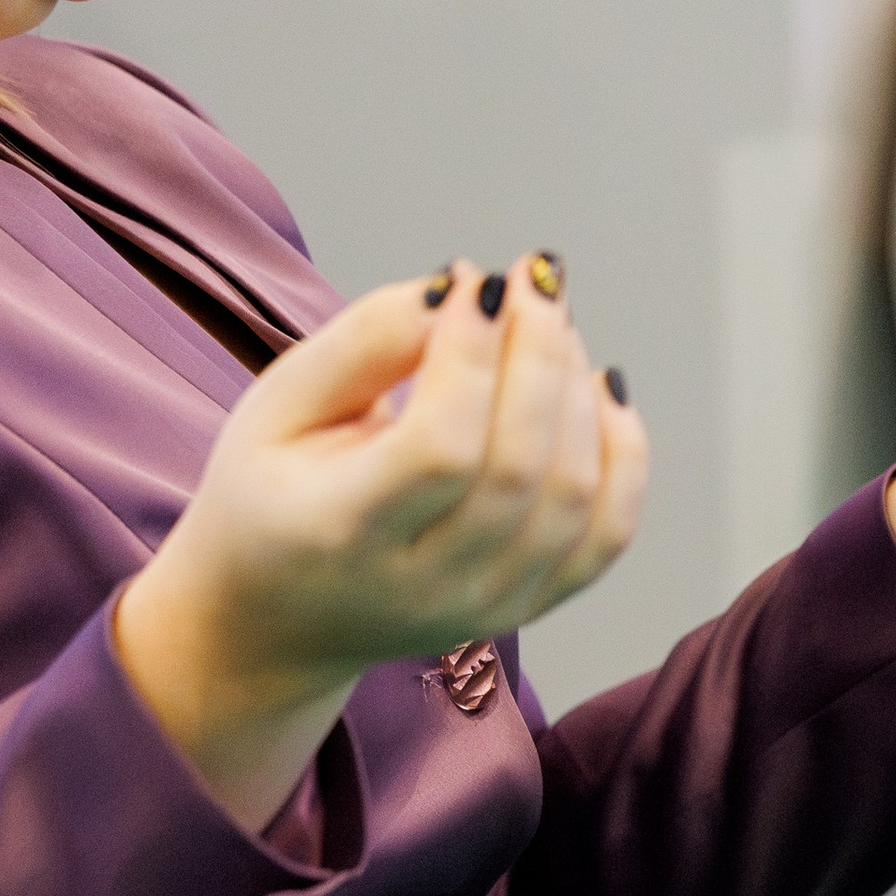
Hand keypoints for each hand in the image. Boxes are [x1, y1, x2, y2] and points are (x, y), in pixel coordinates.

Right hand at [117, 257, 646, 827]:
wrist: (277, 616)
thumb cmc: (273, 490)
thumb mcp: (279, 405)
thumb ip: (364, 342)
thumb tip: (460, 291)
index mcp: (343, 534)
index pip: (439, 450)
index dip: (471, 357)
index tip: (476, 281)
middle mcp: (424, 586)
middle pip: (520, 468)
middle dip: (539, 354)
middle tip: (532, 279)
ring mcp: (486, 606)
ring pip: (573, 497)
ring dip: (577, 392)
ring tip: (550, 326)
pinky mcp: (528, 607)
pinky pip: (606, 535)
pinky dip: (623, 454)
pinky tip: (597, 388)